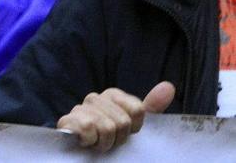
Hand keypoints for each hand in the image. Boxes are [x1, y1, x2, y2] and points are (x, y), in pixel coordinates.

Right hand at [56, 81, 173, 149]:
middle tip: (111, 140)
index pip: (137, 109)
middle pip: (123, 121)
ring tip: (98, 142)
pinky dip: (91, 140)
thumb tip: (169, 86)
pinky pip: (88, 128)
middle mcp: (95, 97)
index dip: (135, 127)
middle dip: (120, 138)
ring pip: (107, 127)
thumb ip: (152, 106)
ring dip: (105, 143)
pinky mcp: (68, 120)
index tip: (128, 132)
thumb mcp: (134, 122)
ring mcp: (80, 108)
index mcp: (113, 95)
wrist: (82, 150)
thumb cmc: (110, 136)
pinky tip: (86, 141)